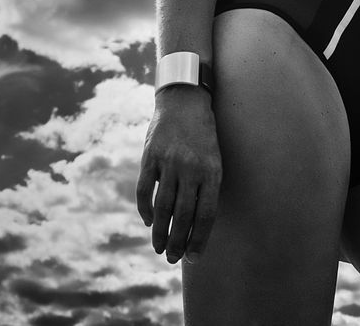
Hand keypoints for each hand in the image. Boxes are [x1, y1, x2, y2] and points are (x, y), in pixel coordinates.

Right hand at [135, 85, 221, 263]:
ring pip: (162, 208)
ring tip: (159, 248)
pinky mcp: (150, 158)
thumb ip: (206, 188)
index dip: (199, 240)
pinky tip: (147, 222)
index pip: (205, 215)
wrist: (184, 101)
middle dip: (178, 242)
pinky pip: (145, 191)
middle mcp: (190, 169)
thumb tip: (197, 225)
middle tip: (173, 259)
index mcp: (212, 172)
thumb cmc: (203, 136)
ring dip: (160, 232)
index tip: (194, 257)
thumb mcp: (214, 159)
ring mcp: (168, 163)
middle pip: (183, 216)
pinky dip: (144, 210)